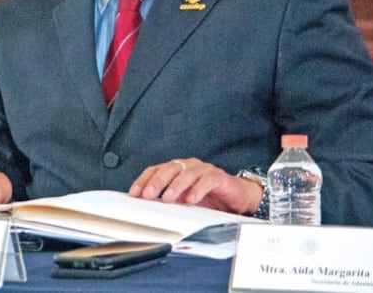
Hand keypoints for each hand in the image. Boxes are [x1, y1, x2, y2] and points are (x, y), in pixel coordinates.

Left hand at [128, 157, 261, 215]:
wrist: (238, 196)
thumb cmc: (209, 196)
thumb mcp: (184, 199)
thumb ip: (169, 199)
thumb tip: (148, 206)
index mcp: (177, 169)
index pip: (156, 170)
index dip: (143, 180)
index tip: (134, 193)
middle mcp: (188, 165)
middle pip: (169, 169)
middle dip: (156, 182)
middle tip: (148, 195)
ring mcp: (203, 169)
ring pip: (186, 174)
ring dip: (175, 186)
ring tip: (168, 198)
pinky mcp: (218, 177)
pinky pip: (206, 181)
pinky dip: (197, 190)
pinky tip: (191, 200)